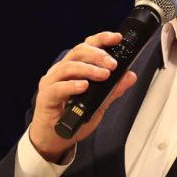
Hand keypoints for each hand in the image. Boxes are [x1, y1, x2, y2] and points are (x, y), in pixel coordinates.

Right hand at [27, 31, 137, 162]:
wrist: (55, 138)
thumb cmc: (72, 117)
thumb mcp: (99, 104)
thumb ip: (112, 90)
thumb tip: (130, 76)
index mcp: (74, 67)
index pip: (87, 46)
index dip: (101, 39)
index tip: (116, 38)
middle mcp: (61, 71)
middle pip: (78, 51)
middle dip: (98, 55)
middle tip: (113, 64)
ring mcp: (52, 82)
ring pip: (69, 66)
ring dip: (88, 69)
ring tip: (103, 75)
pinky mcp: (46, 96)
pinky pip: (58, 87)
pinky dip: (72, 85)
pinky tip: (84, 86)